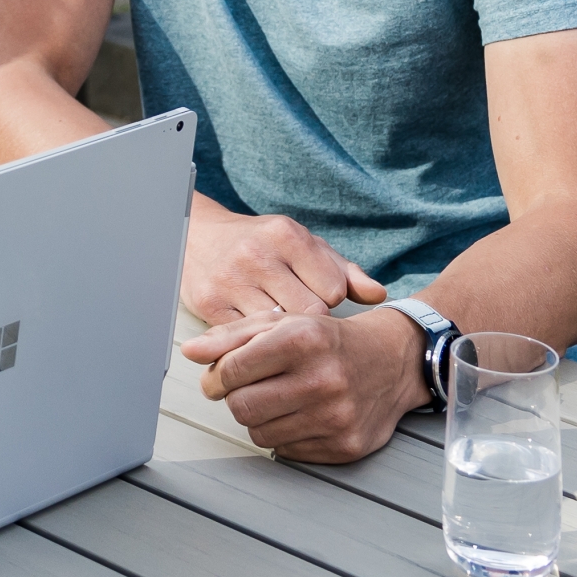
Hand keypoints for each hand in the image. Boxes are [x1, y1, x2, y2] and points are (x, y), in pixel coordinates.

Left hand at [181, 307, 428, 463]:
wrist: (392, 361)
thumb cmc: (327, 340)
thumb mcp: (280, 323)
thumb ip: (230, 336)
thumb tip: (190, 352)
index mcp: (302, 340)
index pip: (230, 371)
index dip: (216, 377)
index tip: (220, 377)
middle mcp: (322, 379)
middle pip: (240, 407)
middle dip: (236, 398)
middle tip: (250, 388)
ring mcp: (336, 417)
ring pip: (259, 433)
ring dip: (260, 418)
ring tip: (279, 398)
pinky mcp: (345, 446)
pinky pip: (286, 451)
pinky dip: (285, 435)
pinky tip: (302, 414)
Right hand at [183, 203, 385, 323]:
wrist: (197, 237)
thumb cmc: (260, 244)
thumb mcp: (304, 247)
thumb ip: (343, 270)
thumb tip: (379, 295)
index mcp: (286, 235)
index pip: (332, 289)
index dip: (329, 301)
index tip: (317, 299)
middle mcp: (256, 255)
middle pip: (308, 313)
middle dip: (309, 322)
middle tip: (300, 320)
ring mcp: (230, 281)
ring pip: (278, 330)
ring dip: (283, 335)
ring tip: (280, 327)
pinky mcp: (209, 306)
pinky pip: (247, 339)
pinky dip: (256, 341)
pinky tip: (257, 332)